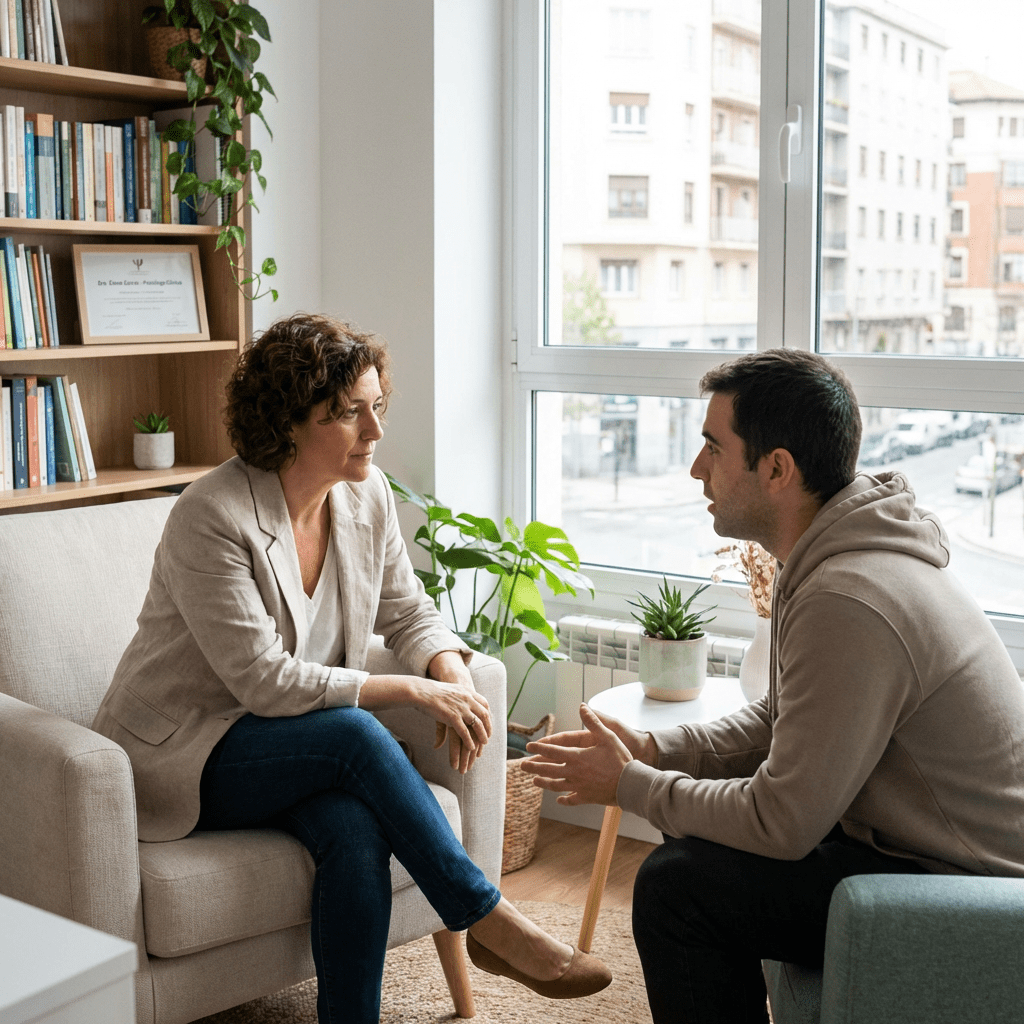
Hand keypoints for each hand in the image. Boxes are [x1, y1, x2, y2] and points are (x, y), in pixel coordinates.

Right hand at [426, 650, 489, 772]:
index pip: (484, 704)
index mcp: (467, 692)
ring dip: (482, 736)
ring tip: (483, 744)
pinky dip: (469, 740)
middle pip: (484, 715)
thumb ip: (459, 697)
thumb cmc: (432, 691)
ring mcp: (461, 708)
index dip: (488, 715)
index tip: (489, 723)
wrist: (421, 690)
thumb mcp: (451, 691)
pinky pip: (464, 731)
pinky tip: (471, 747)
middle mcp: (467, 699)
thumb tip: (460, 704)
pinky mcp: (452, 716)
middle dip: (488, 727)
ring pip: (477, 724)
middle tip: (488, 737)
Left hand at [521, 704, 634, 805]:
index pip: (552, 751)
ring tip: (534, 781)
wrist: (630, 785)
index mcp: (577, 757)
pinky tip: (559, 799)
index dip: (539, 748)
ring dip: (543, 783)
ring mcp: (579, 786)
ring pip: (556, 785)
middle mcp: (574, 772)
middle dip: (534, 766)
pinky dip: (564, 799)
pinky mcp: (586, 797)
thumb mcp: (608, 736)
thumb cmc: (620, 759)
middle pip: (548, 770)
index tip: (528, 747)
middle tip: (522, 765)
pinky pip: (571, 799)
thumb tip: (582, 707)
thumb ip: (593, 722)